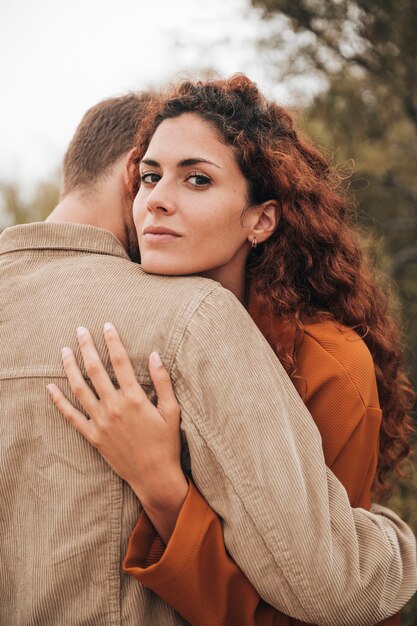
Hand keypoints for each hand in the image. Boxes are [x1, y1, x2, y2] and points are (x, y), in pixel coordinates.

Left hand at [47, 323, 187, 540]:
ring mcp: (101, 422)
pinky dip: (59, 402)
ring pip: (79, 389)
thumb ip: (163, 382)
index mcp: (134, 398)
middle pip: (95, 370)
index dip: (112, 340)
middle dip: (86, 346)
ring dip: (69, 368)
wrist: (154, 476)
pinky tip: (51, 388)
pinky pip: (71, 417)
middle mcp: (114, 407)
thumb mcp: (172, 410)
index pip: (120, 361)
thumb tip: (155, 355)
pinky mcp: (93, 437)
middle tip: (80, 330)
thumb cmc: (166, 443)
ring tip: (63, 351)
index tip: (107, 325)